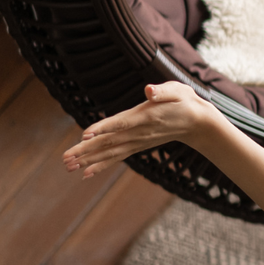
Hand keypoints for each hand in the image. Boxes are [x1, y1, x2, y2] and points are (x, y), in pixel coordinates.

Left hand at [62, 81, 223, 177]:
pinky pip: (117, 157)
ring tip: (68, 167)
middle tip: (65, 160)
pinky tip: (86, 173)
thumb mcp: (178, 91)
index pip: (121, 123)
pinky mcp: (137, 146)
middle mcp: (139, 133)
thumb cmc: (185, 102)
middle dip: (86, 151)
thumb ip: (164, 91)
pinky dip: (101, 165)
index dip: (103, 128)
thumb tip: (150, 90)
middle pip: (109, 142)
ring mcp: (138, 141)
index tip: (85, 135)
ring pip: (110, 152)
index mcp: (146, 117)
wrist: (198, 124)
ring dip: (88, 160)